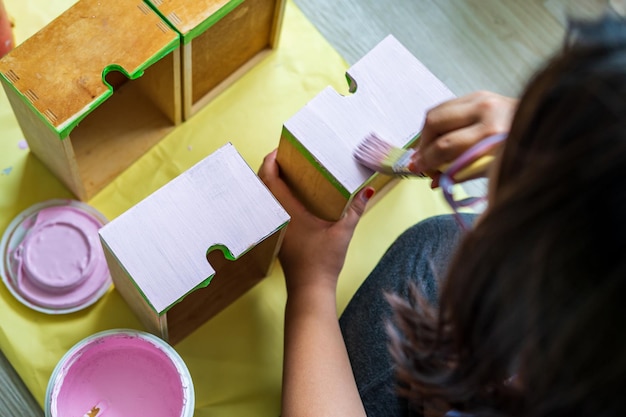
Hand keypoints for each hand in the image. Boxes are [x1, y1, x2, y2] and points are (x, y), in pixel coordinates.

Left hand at [258, 149, 373, 294]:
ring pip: (265, 197)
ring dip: (271, 182)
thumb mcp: (343, 232)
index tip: (279, 149)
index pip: (270, 178)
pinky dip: (275, 196)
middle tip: (284, 156)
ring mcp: (276, 227)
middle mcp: (276, 216)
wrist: (309, 288)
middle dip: (270, 167)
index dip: (271, 160)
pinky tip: (290, 196)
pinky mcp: (279, 235)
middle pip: (263, 184)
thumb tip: (368, 190)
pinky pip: (271, 208)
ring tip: (287, 172)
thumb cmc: (323, 261)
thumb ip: (356, 209)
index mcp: (287, 211)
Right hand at [412, 91, 517, 186]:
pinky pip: (445, 107)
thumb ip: (461, 173)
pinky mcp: (478, 94)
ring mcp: (481, 98)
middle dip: (422, 146)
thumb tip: (434, 180)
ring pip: (436, 113)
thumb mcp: (493, 169)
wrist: (543, 126)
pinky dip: (437, 123)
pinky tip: (438, 136)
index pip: (444, 146)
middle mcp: (485, 111)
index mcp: (490, 133)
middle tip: (420, 161)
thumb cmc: (521, 151)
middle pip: (434, 125)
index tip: (418, 169)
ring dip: (426, 134)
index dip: (427, 160)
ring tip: (428, 149)